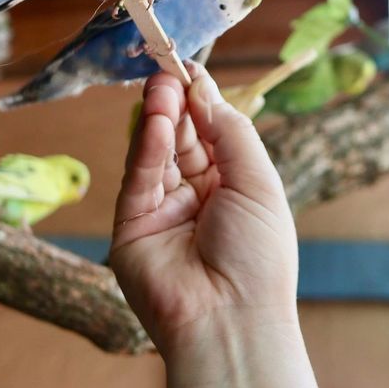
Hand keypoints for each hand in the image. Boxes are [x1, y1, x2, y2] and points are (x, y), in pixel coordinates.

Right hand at [110, 65, 298, 356]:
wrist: (230, 321)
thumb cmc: (258, 255)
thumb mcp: (257, 182)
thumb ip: (229, 132)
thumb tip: (203, 90)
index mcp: (230, 186)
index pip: (208, 132)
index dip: (199, 99)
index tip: (187, 66)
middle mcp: (194, 194)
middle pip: (178, 136)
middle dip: (174, 102)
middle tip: (166, 69)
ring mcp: (160, 209)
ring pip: (154, 151)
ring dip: (157, 116)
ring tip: (159, 85)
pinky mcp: (130, 224)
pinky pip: (138, 177)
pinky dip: (146, 146)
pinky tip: (156, 120)